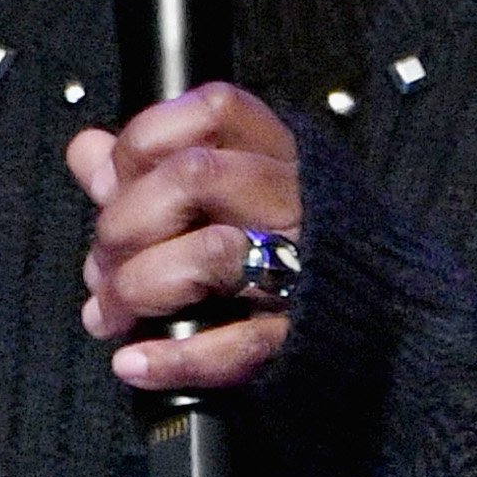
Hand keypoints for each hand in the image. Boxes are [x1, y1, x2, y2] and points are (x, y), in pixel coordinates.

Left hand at [70, 83, 299, 394]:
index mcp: (279, 155)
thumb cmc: (294, 248)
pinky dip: (176, 356)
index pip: (210, 112)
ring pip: (213, 254)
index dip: (145, 143)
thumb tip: (86, 151)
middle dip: (127, 222)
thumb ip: (153, 172)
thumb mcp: (230, 195)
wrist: (389, 322)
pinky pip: (239, 344)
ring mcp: (304, 268)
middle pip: (196, 179)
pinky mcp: (302, 336)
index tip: (113, 186)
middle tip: (101, 266)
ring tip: (110, 316)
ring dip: (141, 286)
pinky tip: (135, 364)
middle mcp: (295, 200)